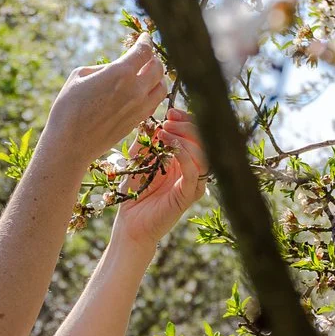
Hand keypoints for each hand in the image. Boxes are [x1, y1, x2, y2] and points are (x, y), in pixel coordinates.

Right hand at [46, 38, 168, 166]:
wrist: (70, 145)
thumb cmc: (67, 108)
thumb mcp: (79, 76)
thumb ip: (103, 67)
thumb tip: (115, 68)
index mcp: (121, 73)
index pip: (144, 51)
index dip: (146, 41)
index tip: (145, 37)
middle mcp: (136, 89)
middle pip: (158, 68)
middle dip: (153, 58)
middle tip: (146, 56)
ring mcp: (140, 108)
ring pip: (162, 87)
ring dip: (158, 77)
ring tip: (148, 74)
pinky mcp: (138, 122)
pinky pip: (155, 103)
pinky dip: (153, 94)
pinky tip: (144, 92)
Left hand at [112, 107, 207, 249]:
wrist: (130, 223)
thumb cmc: (133, 193)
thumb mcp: (136, 160)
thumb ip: (145, 142)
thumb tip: (152, 121)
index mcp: (182, 159)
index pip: (195, 134)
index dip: (186, 119)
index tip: (170, 112)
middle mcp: (191, 169)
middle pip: (204, 140)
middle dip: (186, 126)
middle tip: (168, 122)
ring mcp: (192, 182)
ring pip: (204, 154)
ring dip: (186, 139)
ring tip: (165, 134)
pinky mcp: (188, 196)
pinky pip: (196, 174)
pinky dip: (187, 158)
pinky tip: (173, 149)